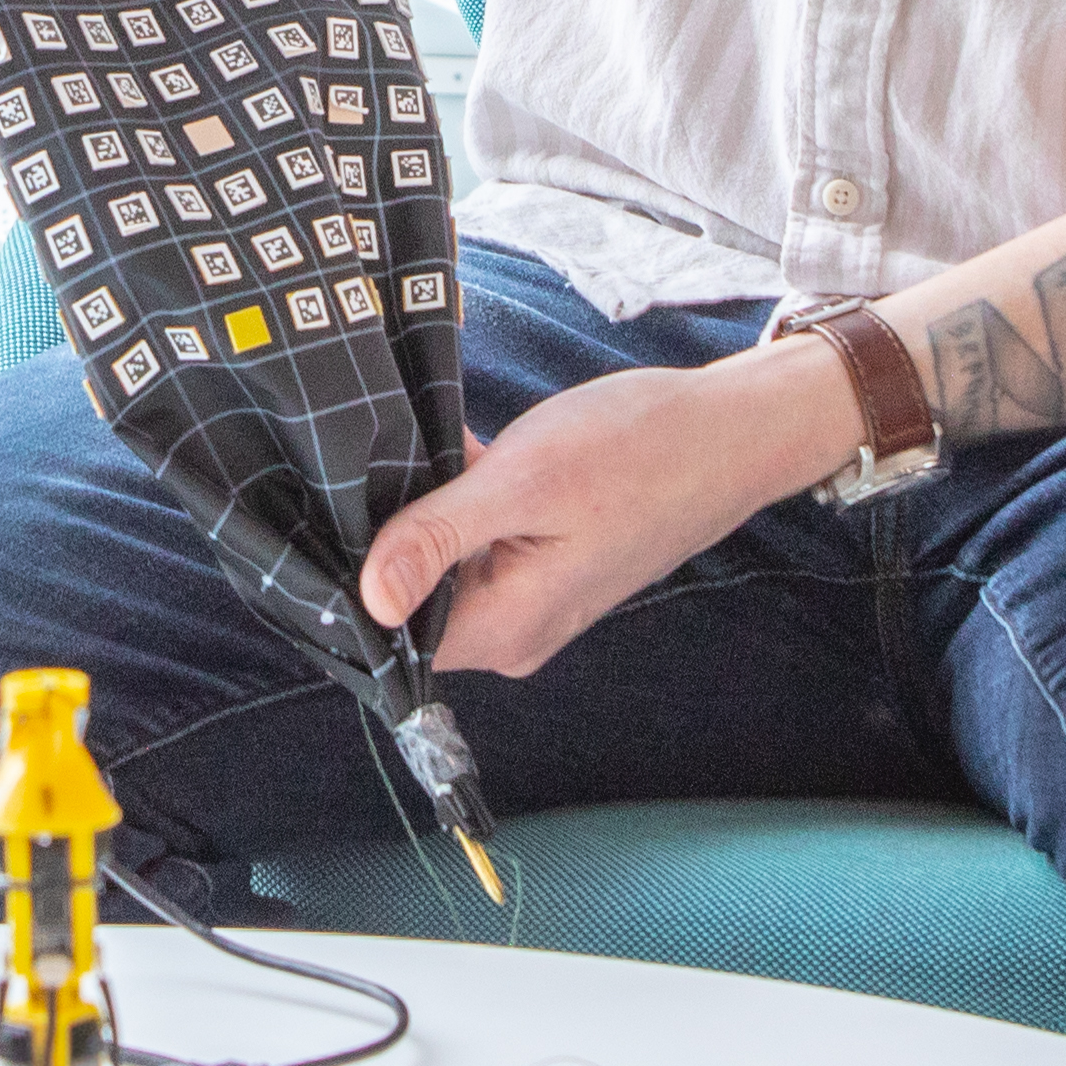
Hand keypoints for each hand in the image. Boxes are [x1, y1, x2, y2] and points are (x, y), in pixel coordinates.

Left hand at [355, 344, 858, 683]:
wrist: (730, 433)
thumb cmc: (638, 449)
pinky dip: (464, 501)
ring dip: (428, 509)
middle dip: (389, 533)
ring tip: (430, 445)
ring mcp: (533, 600)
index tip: (335, 508)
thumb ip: (438, 538)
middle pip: (413, 601)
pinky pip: (479, 547)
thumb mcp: (524, 481)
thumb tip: (369, 599)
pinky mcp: (546, 566)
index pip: (393, 632)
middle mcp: (517, 629)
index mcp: (509, 626)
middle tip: (380, 457)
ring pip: (443, 566)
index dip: (353, 575)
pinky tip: (470, 449)